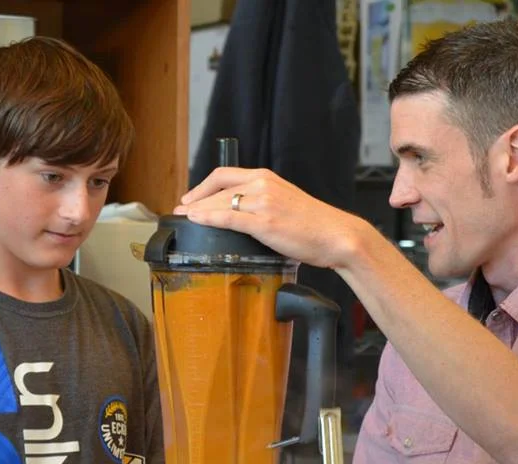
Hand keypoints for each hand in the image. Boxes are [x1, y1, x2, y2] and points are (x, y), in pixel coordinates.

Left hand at [174, 167, 366, 269]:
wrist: (337, 235)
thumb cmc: (315, 225)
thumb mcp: (285, 202)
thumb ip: (264, 203)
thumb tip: (244, 216)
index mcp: (266, 177)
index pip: (224, 175)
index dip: (201, 186)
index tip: (190, 198)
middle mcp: (262, 185)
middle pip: (217, 189)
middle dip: (194, 201)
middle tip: (180, 212)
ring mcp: (263, 203)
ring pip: (219, 202)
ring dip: (197, 211)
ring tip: (183, 220)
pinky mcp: (264, 222)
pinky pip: (228, 218)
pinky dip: (207, 219)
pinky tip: (196, 221)